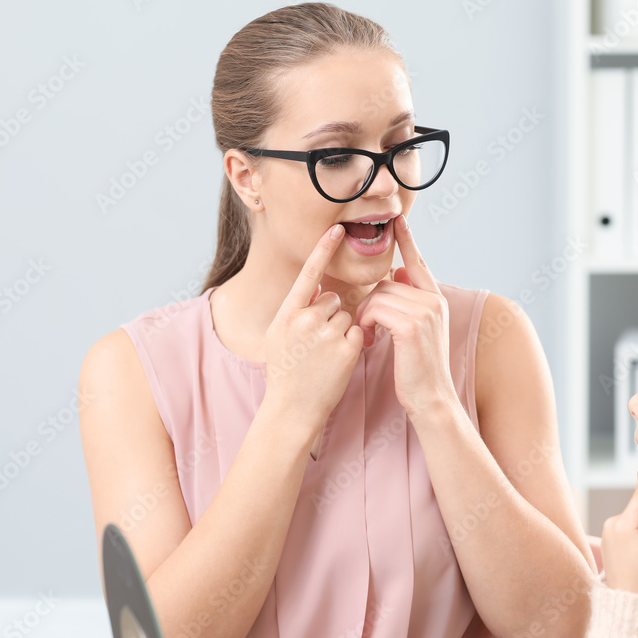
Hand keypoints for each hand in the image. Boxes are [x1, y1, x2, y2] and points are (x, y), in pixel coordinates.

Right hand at [263, 224, 363, 437]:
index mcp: (286, 314)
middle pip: (332, 299)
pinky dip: (354, 343)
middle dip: (330, 316)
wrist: (292, 409)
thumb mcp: (279, 337)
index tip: (336, 228)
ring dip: (342, 330)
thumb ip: (295, 312)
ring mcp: (326, 334)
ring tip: (325, 355)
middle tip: (317, 343)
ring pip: (347, 315)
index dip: (323, 250)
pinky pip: (358, 331)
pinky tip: (338, 360)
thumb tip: (314, 290)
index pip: (308, 275)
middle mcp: (305, 320)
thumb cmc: (285, 374)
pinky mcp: (347, 348)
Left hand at [353, 215, 455, 415]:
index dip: (408, 242)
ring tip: (368, 336)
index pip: (419, 263)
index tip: (399, 221)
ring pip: (378, 294)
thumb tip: (397, 275)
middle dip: (371, 302)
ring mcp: (424, 311)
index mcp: (436, 299)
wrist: (431, 398)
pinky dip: (366, 322)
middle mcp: (434, 300)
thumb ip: (410, 303)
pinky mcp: (411, 324)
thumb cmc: (419, 369)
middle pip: (388, 281)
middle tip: (367, 327)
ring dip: (366, 314)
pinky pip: (375, 308)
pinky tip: (370, 340)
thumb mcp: (418, 332)